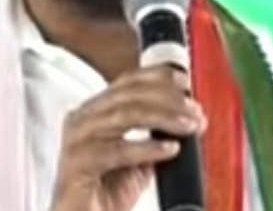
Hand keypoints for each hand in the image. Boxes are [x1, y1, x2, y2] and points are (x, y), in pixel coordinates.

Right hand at [49, 65, 206, 210]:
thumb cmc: (106, 195)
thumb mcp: (138, 159)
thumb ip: (155, 136)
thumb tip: (187, 118)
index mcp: (94, 111)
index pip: (127, 82)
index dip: (158, 76)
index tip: (185, 81)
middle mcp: (82, 119)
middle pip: (129, 94)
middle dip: (168, 99)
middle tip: (194, 111)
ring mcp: (77, 140)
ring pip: (125, 115)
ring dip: (163, 117)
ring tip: (188, 126)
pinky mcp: (77, 163)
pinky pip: (117, 150)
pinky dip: (148, 148)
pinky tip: (169, 150)